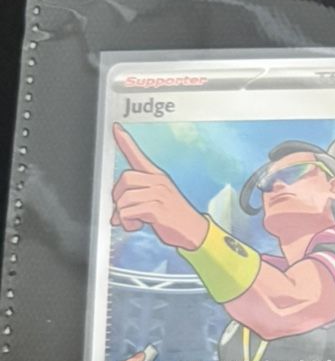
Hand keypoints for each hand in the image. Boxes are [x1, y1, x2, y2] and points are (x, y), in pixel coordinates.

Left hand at [111, 125, 207, 250]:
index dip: (125, 141)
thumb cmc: (175, 217)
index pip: (138, 156)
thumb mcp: (158, 201)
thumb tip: (114, 214)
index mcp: (157, 177)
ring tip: (133, 221)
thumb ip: (136, 201)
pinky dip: (127, 223)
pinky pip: (128, 212)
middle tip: (123, 210)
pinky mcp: (157, 209)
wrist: (195, 232)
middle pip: (124, 178)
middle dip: (117, 197)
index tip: (115, 128)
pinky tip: (138, 226)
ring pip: (124, 199)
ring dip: (122, 214)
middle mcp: (158, 182)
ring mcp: (159, 194)